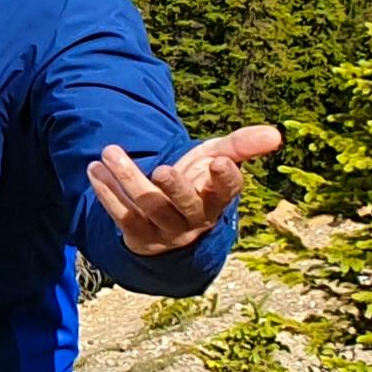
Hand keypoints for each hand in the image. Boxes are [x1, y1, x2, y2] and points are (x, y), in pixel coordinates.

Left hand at [87, 124, 279, 254]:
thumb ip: (241, 146)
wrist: (168, 220)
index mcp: (217, 199)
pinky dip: (108, 193)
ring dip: (127, 179)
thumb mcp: (215, 160)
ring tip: (109, 152)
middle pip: (187, 205)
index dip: (225, 179)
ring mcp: (167, 231)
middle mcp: (195, 219)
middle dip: (175, 188)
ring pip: (149, 208)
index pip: (227, 192)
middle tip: (162, 169)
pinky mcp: (141, 237)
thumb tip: (275, 134)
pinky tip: (95, 170)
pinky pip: (123, 217)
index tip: (219, 162)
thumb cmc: (197, 182)